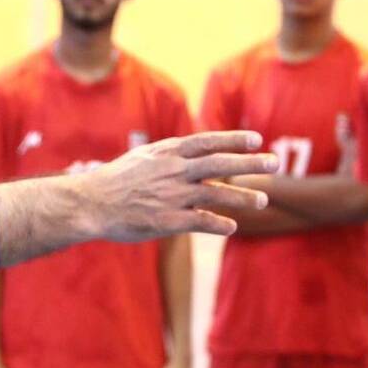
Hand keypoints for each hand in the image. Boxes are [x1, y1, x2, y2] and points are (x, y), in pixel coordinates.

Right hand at [78, 131, 277, 239]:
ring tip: (263, 200)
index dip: (234, 140)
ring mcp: (173, 195)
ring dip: (243, 196)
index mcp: (167, 153)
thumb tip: (192, 150)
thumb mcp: (142, 157)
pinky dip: (219, 223)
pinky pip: (202, 221)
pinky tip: (232, 227)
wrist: (92, 204)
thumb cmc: (115, 180)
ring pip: (217, 193)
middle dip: (251, 162)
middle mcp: (174, 171)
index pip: (208, 142)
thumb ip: (169, 154)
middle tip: (276, 163)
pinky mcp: (168, 221)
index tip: (257, 140)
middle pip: (221, 164)